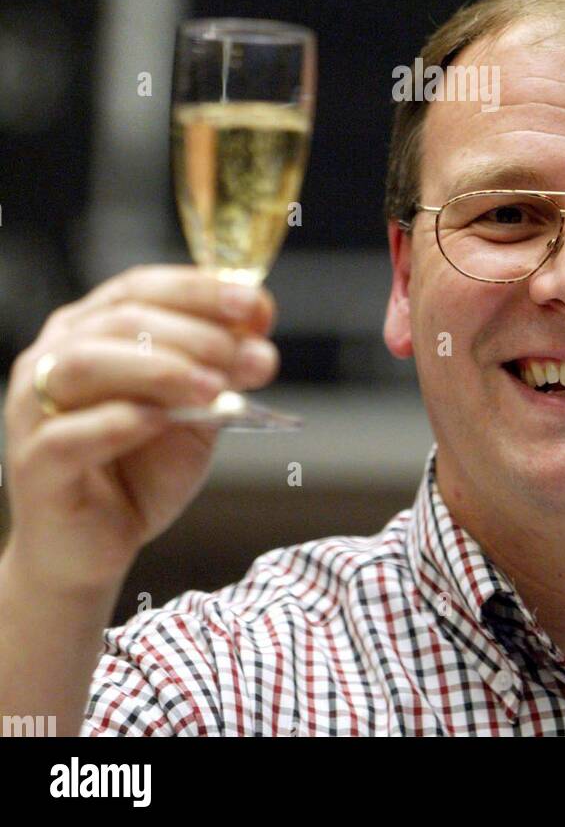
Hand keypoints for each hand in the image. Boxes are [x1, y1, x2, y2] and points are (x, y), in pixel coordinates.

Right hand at [1, 266, 278, 595]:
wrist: (94, 550)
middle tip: (246, 355)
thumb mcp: (194, 411)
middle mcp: (53, 357)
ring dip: (158, 368)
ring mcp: (32, 410)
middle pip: (120, 319)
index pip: (141, 287)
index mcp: (90, 329)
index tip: (255, 304)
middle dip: (194, 332)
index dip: (200, 290)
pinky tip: (161, 421)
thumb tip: (259, 340)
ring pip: (86, 364)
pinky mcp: (32, 465)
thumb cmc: (141, 470)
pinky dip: (120, 421)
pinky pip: (68, 435)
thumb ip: (220, 373)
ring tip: (213, 388)